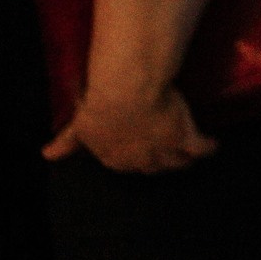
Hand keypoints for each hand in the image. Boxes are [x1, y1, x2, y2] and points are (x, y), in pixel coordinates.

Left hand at [44, 85, 215, 174]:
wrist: (126, 92)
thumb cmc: (99, 104)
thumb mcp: (80, 124)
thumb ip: (68, 141)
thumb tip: (48, 155)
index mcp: (113, 158)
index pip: (128, 165)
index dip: (137, 157)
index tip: (143, 149)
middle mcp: (139, 160)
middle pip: (154, 167)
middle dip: (161, 161)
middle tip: (168, 151)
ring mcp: (163, 151)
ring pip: (178, 162)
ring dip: (184, 158)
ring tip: (191, 152)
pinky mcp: (184, 139)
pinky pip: (201, 149)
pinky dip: (207, 147)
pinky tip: (212, 145)